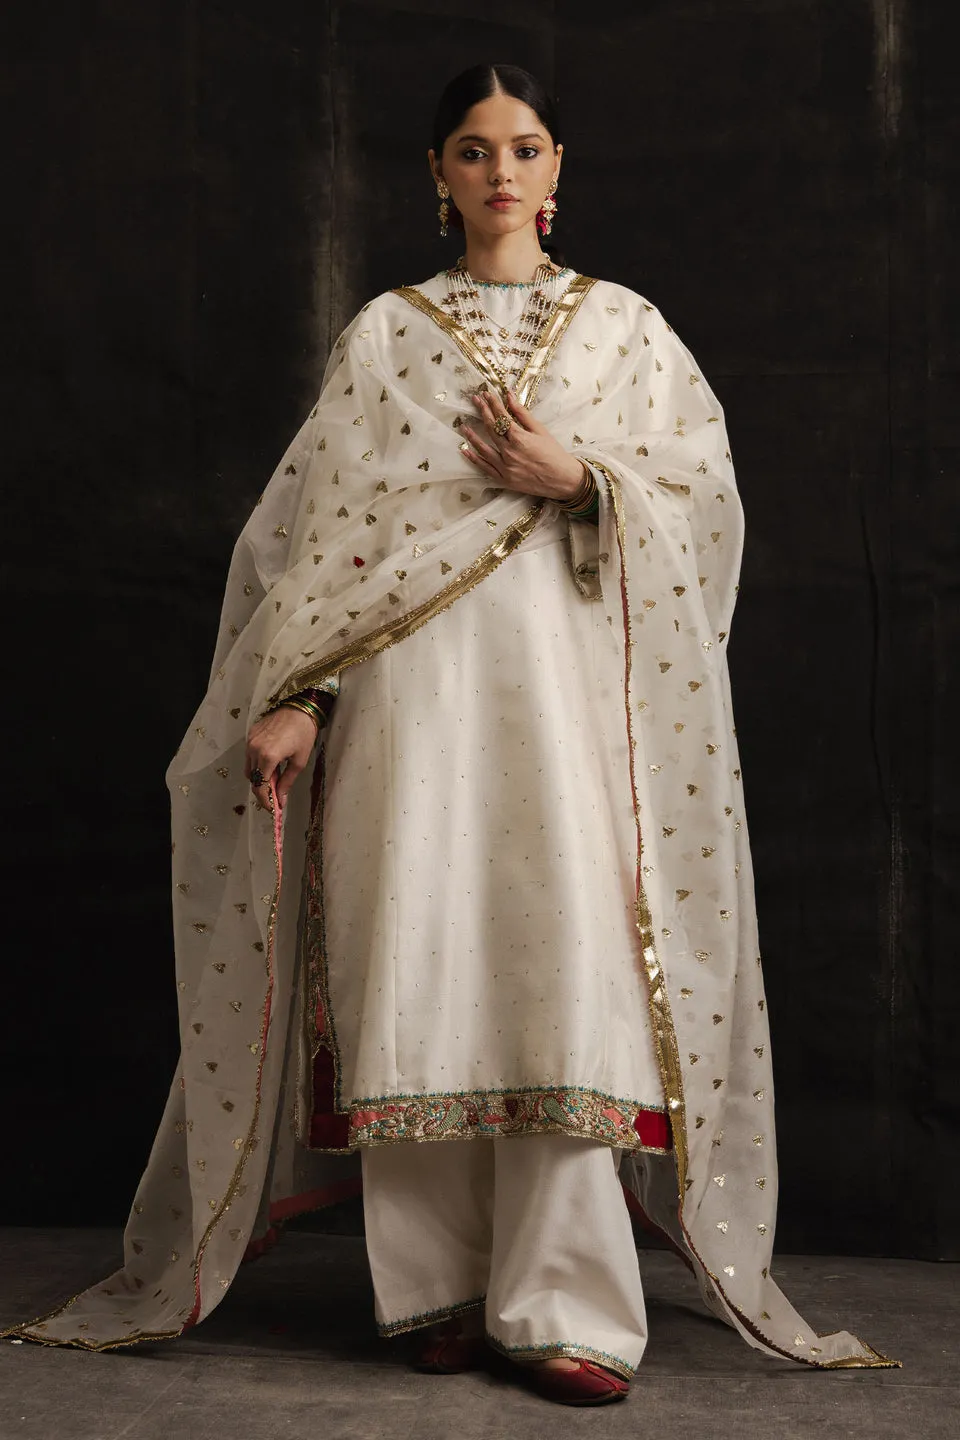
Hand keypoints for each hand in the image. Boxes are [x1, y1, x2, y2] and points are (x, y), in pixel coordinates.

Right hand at [245, 705, 317, 811]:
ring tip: (274, 778)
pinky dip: (257, 763)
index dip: (264, 800)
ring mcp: (250, 741)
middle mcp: (254, 749)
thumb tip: (280, 799)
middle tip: (275, 796)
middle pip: (252, 778)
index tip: (272, 808)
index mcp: (267, 757)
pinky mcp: (250, 734)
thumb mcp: (299, 761)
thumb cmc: (304, 733)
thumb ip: (287, 782)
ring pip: (249, 767)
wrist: (299, 707)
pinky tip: (271, 763)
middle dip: (262, 790)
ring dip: (258, 776)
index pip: (259, 786)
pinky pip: (250, 755)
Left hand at [459, 387, 585, 501]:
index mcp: (519, 438)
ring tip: (463, 426)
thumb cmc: (554, 454)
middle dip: (482, 412)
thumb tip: (509, 396)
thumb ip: (522, 413)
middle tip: (475, 400)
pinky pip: (485, 469)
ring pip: (483, 449)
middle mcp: (509, 452)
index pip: (501, 416)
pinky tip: (465, 451)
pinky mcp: (504, 480)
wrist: (563, 480)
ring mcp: (505, 467)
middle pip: (491, 428)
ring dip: (472, 436)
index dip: (493, 403)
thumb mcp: (540, 430)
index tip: (486, 393)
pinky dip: (474, 459)